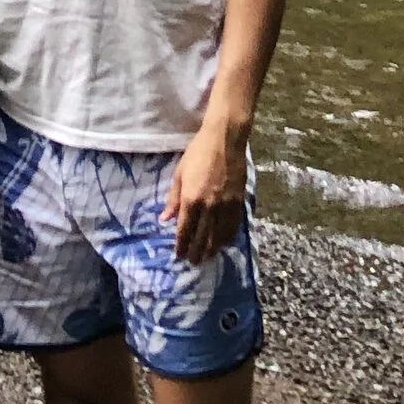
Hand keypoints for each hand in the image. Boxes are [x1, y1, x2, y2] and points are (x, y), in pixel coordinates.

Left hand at [162, 117, 247, 268]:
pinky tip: (223, 244)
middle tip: (192, 262)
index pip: (185, 230)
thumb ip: (173, 199)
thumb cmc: (198, 153)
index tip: (178, 256)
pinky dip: (227, 238)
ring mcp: (225, 206)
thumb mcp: (179, 174)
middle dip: (196, 252)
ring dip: (211, 249)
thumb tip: (165, 219)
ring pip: (218, 236)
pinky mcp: (238, 202)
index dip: (181, 246)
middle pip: (202, 237)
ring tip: (206, 258)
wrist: (225, 140)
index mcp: (191, 199)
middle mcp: (209, 207)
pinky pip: (233, 226)